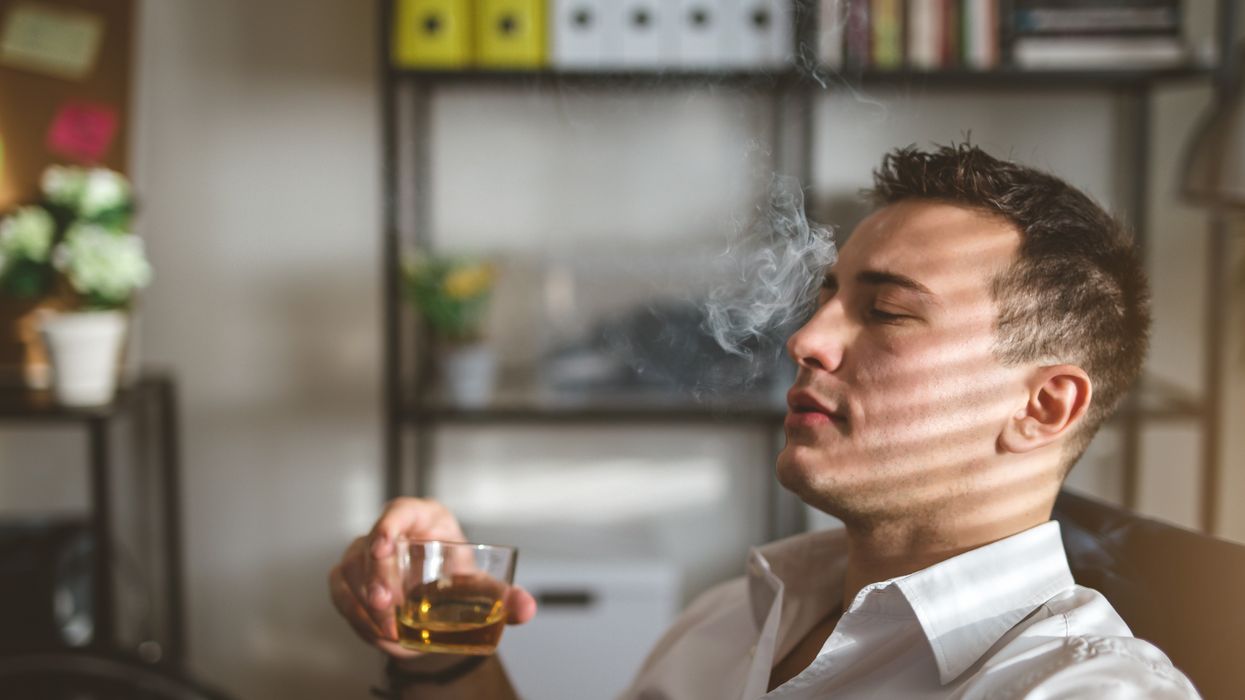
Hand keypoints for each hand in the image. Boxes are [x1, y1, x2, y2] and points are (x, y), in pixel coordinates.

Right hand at [328, 498, 537, 660]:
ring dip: (362, 605)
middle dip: (374, 579)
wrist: (440, 597)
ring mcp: (365, 553)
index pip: (399, 511)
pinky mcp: (351, 577)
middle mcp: (391, 531)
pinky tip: (379, 636)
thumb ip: (506, 598)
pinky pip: (341, 594)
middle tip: (387, 609)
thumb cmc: (458, 578)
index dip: (387, 526)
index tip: (384, 547)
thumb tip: (525, 608)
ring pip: (349, 572)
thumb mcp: (483, 587)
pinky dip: (356, 619)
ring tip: (389, 632)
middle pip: (367, 546)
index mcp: (425, 519)